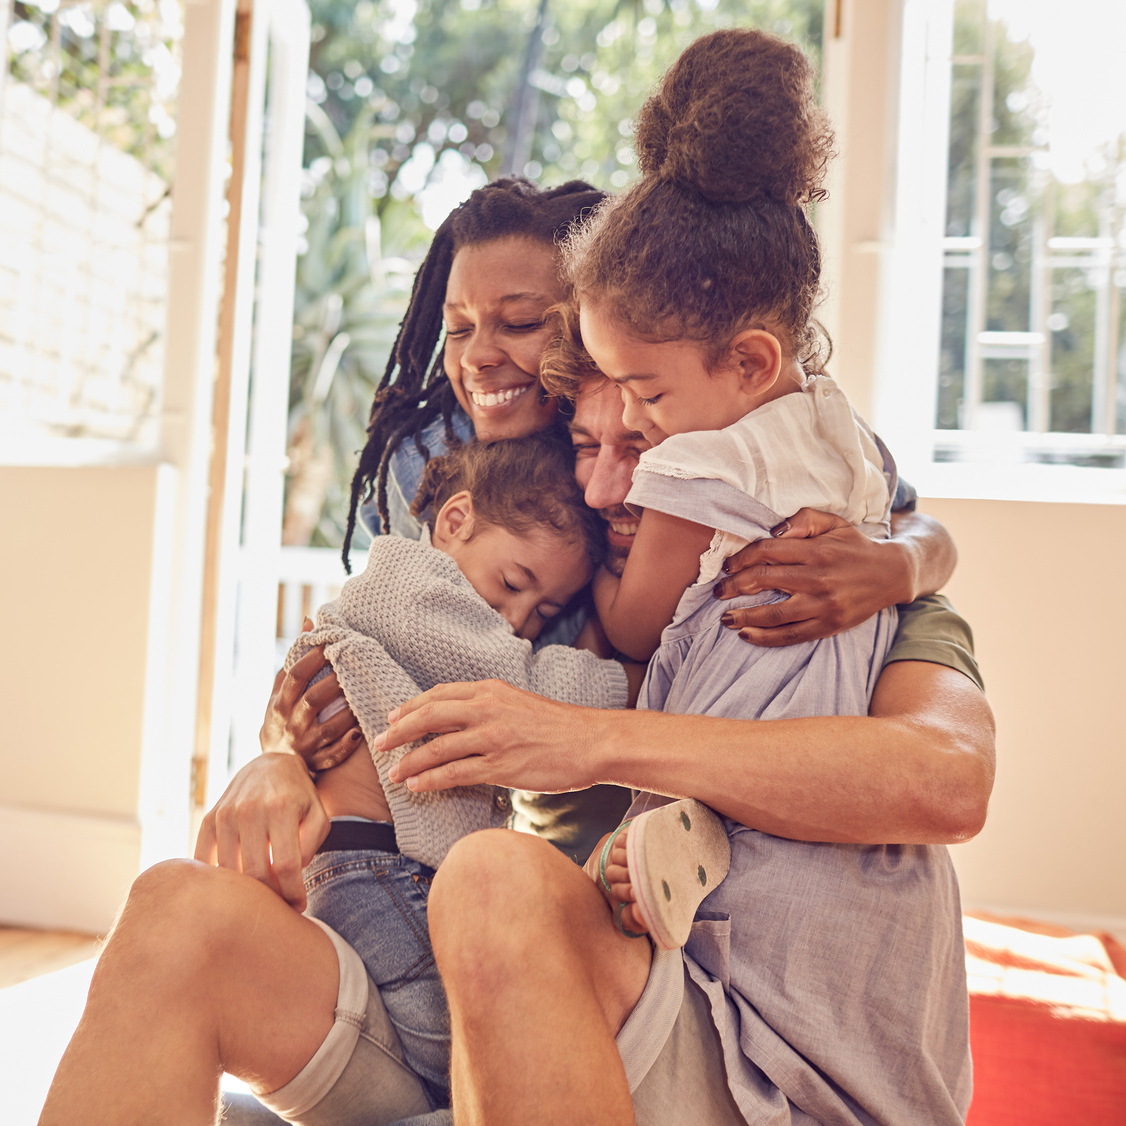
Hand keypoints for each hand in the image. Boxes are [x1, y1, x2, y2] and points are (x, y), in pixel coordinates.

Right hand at [194, 753, 329, 909]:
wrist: (271, 765)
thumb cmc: (300, 797)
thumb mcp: (318, 815)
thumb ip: (311, 844)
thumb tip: (292, 874)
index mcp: (281, 808)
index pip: (286, 865)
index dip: (292, 893)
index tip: (298, 906)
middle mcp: (250, 810)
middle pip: (255, 872)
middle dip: (270, 896)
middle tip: (280, 906)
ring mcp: (225, 814)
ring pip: (229, 871)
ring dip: (245, 891)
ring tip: (261, 898)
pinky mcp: (209, 819)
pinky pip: (206, 860)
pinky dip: (218, 879)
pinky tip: (234, 887)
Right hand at [261, 619, 363, 769]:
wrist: (274, 765)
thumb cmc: (281, 718)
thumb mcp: (280, 690)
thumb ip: (294, 659)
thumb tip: (310, 622)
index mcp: (280, 703)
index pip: (295, 676)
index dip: (312, 659)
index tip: (330, 644)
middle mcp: (291, 724)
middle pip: (313, 700)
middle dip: (334, 684)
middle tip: (354, 667)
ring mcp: (305, 745)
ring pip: (328, 728)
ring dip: (347, 714)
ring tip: (364, 696)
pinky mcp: (317, 763)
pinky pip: (333, 756)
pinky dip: (346, 745)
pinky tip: (360, 732)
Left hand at [375, 679, 603, 794]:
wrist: (592, 741)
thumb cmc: (559, 726)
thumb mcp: (518, 703)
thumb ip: (489, 707)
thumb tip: (459, 722)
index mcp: (491, 690)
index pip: (439, 695)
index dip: (411, 708)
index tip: (393, 718)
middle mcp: (487, 709)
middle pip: (429, 717)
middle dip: (399, 732)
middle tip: (380, 744)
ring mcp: (493, 738)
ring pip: (437, 748)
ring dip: (410, 762)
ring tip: (395, 773)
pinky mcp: (501, 766)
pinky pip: (456, 773)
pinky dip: (431, 779)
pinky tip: (418, 786)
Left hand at [712, 508, 910, 645]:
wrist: (891, 574)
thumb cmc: (855, 547)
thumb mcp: (834, 523)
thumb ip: (804, 519)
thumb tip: (776, 529)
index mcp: (817, 550)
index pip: (768, 552)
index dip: (742, 559)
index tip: (727, 566)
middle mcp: (818, 578)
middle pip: (765, 581)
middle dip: (734, 587)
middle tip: (717, 592)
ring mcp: (823, 605)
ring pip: (775, 614)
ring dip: (744, 617)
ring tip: (725, 618)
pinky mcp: (828, 625)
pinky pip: (791, 635)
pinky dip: (765, 638)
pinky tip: (747, 635)